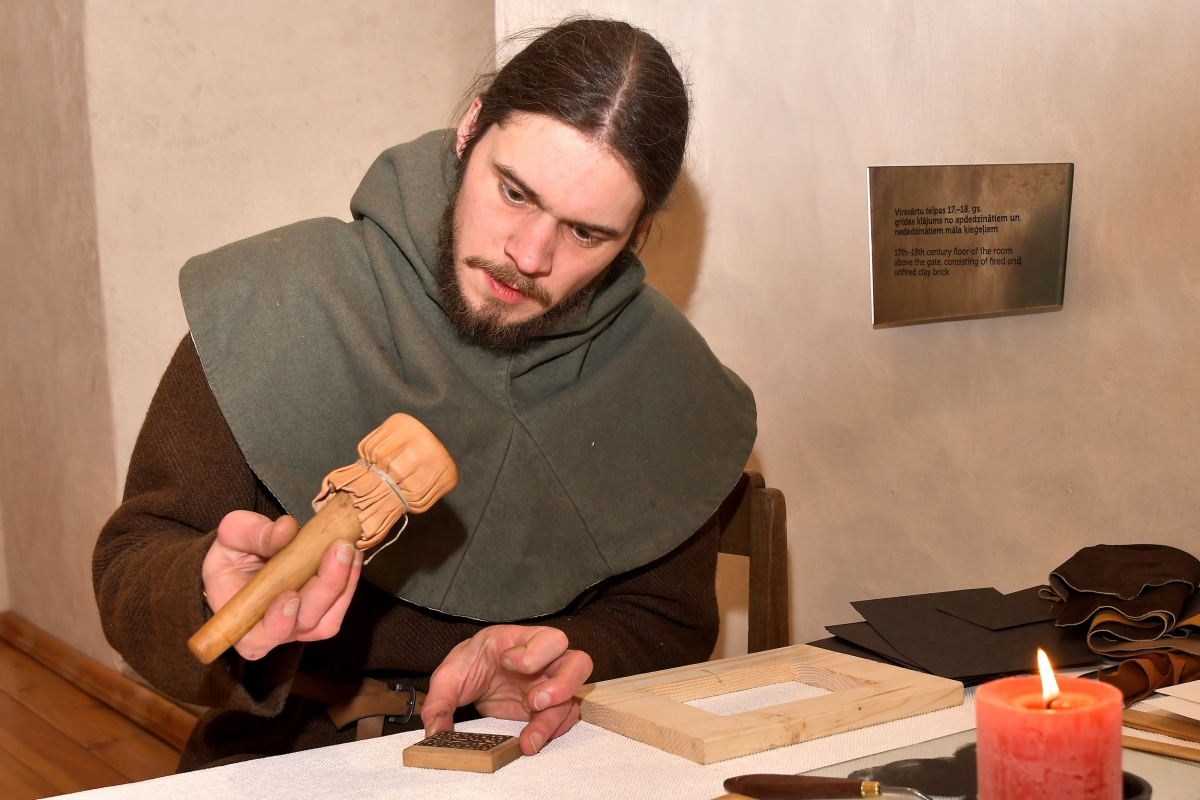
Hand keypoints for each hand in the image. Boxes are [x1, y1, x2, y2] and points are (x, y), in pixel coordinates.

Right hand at [201, 510, 361, 659]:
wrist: (249, 553)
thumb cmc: (235, 551)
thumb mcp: (234, 533)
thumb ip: (253, 533)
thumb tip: (285, 530)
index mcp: (239, 620)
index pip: (257, 638)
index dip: (276, 623)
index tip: (289, 596)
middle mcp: (271, 632)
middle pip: (303, 623)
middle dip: (324, 587)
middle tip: (338, 549)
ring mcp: (299, 626)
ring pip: (327, 618)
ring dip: (342, 583)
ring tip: (348, 548)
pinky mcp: (320, 615)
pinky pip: (339, 607)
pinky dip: (349, 581)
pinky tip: (352, 555)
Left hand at [422, 625, 593, 754]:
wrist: (474, 679)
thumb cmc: (469, 666)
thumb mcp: (449, 677)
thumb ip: (439, 702)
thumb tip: (435, 733)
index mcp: (521, 640)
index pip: (548, 638)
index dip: (534, 652)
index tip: (507, 663)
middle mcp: (545, 660)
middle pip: (579, 662)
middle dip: (562, 684)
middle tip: (535, 701)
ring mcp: (551, 683)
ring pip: (576, 696)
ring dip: (556, 717)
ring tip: (531, 737)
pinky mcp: (550, 706)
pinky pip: (565, 717)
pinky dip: (553, 731)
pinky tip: (532, 740)